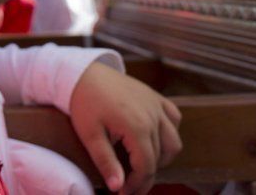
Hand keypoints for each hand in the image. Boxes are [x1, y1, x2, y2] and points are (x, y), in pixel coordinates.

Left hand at [69, 62, 181, 193]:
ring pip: (173, 142)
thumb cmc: (84, 103)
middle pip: (159, 158)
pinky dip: (168, 133)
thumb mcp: (89, 135)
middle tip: (128, 185)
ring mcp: (157, 105)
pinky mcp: (156, 97)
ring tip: (140, 165)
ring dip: (161, 158)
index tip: (122, 193)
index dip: (137, 185)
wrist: (82, 73)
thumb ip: (106, 162)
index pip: (146, 167)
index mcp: (137, 126)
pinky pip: (174, 119)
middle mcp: (153, 116)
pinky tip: (153, 139)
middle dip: (145, 176)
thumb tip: (118, 188)